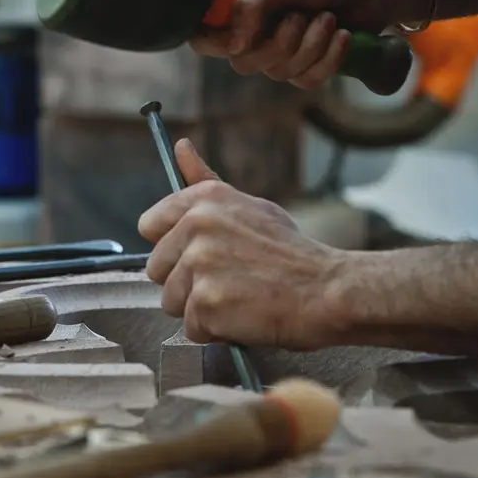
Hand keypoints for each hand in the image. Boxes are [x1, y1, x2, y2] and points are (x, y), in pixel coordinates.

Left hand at [137, 139, 345, 349]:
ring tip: (237, 299)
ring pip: (170, 301)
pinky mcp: (205, 302)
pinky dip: (215, 331)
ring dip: (199, 309)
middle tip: (228, 281)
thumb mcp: (250, 207)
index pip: (150, 225)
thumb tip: (180, 147)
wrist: (327, 290)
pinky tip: (243, 316)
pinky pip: (191, 328)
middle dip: (185, 282)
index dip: (173, 247)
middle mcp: (196, 225)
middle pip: (157, 268)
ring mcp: (199, 264)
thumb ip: (205, 182)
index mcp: (204, 199)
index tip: (198, 255)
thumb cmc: (292, 253)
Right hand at [190, 0, 363, 89]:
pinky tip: (342, 37)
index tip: (240, 37)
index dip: (215, 42)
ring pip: (278, 72)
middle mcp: (254, 30)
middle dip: (278, 44)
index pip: (203, 34)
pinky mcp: (307, 66)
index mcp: (239, 2)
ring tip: (328, 18)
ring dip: (310, 46)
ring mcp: (280, 51)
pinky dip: (328, 59)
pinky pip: (306, 80)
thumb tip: (233, 47)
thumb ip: (251, 5)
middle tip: (301, 16)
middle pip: (242, 63)